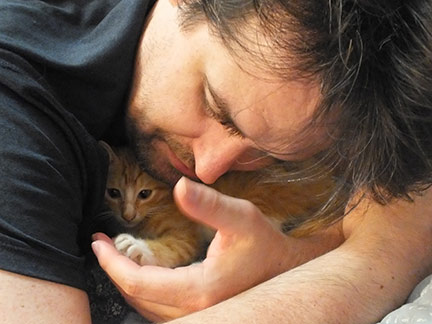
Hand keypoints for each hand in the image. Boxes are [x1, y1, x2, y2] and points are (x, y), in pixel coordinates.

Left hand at [92, 177, 342, 321]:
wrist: (288, 270)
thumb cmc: (265, 243)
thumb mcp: (241, 217)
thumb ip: (209, 204)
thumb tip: (179, 186)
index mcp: (199, 290)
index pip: (139, 282)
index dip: (113, 262)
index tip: (98, 243)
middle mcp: (195, 311)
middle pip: (137, 298)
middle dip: (113, 271)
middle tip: (100, 245)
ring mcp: (198, 316)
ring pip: (146, 308)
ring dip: (126, 283)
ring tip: (113, 257)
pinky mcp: (201, 314)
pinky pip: (159, 311)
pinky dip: (142, 292)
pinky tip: (140, 274)